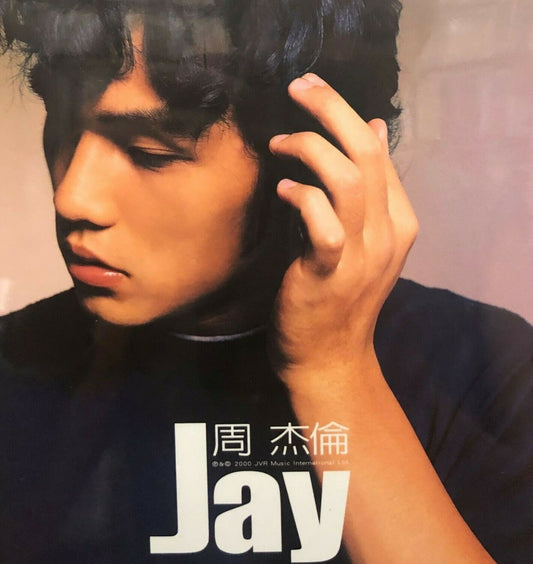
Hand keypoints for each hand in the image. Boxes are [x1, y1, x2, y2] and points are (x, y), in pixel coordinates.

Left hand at [269, 73, 417, 381]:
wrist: (330, 359)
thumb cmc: (340, 297)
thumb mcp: (365, 240)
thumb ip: (372, 190)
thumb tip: (373, 130)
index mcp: (399, 222)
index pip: (380, 155)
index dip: (347, 116)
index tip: (314, 94)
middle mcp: (387, 234)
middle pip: (368, 154)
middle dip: (332, 110)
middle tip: (299, 87)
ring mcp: (362, 255)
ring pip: (349, 180)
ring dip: (311, 149)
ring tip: (279, 142)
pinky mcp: (330, 273)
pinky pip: (323, 224)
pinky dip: (303, 197)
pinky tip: (283, 189)